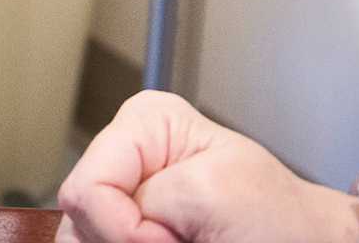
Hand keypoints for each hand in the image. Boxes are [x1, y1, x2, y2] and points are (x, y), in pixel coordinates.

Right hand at [57, 92, 358, 242]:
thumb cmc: (281, 221)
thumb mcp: (211, 191)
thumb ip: (141, 198)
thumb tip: (88, 225)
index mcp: (140, 127)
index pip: (85, 190)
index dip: (124, 228)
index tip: (175, 236)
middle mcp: (124, 164)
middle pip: (78, 223)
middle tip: (183, 242)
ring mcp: (124, 207)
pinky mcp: (129, 235)